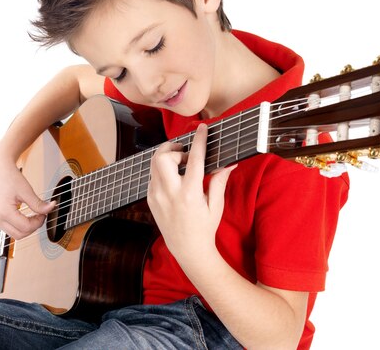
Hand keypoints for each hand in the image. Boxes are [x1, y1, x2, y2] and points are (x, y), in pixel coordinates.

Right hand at [0, 150, 54, 238]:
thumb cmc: (8, 175)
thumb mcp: (26, 190)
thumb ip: (38, 203)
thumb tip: (51, 208)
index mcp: (4, 212)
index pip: (26, 227)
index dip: (38, 222)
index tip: (44, 213)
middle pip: (19, 235)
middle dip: (33, 227)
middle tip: (41, 215)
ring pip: (13, 233)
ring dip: (25, 227)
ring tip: (34, 215)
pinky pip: (8, 226)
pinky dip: (18, 224)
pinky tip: (25, 214)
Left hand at [147, 123, 235, 265]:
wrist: (187, 250)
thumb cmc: (205, 228)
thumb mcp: (216, 206)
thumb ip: (219, 182)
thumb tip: (229, 163)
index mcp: (189, 194)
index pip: (194, 159)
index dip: (199, 140)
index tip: (202, 128)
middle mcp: (170, 193)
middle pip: (162, 157)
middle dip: (173, 149)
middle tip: (185, 155)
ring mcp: (156, 196)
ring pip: (154, 164)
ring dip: (167, 158)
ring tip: (181, 166)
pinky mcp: (150, 199)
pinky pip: (152, 176)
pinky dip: (162, 170)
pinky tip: (174, 179)